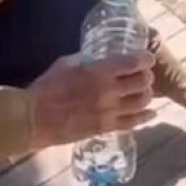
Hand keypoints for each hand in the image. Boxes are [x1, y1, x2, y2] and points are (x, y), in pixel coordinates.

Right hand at [29, 53, 154, 147]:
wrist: (35, 118)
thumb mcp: (66, 64)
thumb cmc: (46, 88)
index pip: (133, 63)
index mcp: (99, 71)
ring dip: (146, 95)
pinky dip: (145, 117)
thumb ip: (85, 60)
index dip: (145, 59)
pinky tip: (150, 114)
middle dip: (147, 77)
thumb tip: (97, 59)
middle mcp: (109, 91)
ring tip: (143, 93)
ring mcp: (109, 111)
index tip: (147, 58)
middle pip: (143, 82)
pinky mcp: (106, 128)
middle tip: (144, 75)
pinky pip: (133, 123)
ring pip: (142, 103)